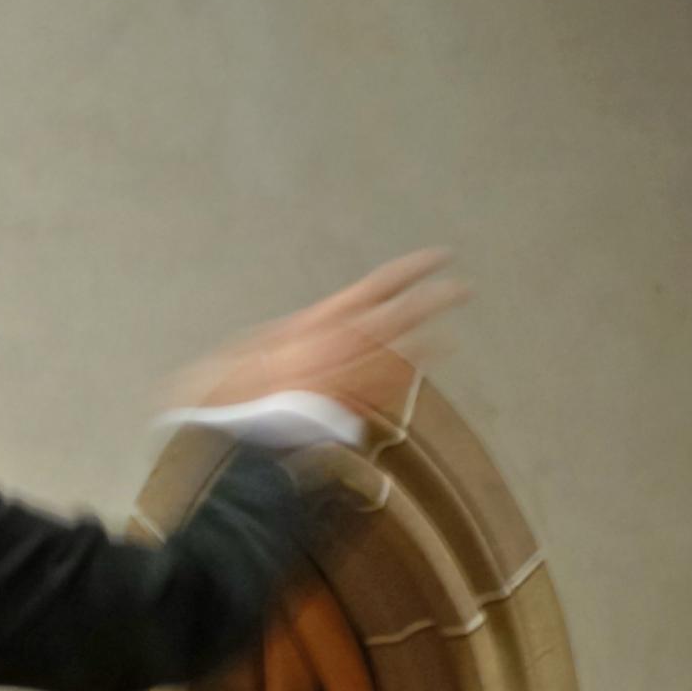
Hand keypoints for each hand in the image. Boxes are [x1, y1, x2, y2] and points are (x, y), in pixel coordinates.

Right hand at [176, 250, 464, 420]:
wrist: (231, 434)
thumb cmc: (229, 385)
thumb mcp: (254, 343)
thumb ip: (290, 332)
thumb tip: (309, 325)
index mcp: (324, 320)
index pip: (381, 286)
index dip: (415, 269)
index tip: (443, 257)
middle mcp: (347, 347)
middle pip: (404, 316)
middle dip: (436, 300)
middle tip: (462, 291)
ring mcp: (354, 381)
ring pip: (404, 356)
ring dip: (428, 344)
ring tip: (448, 338)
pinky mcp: (353, 413)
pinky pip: (389, 392)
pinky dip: (405, 380)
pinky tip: (415, 377)